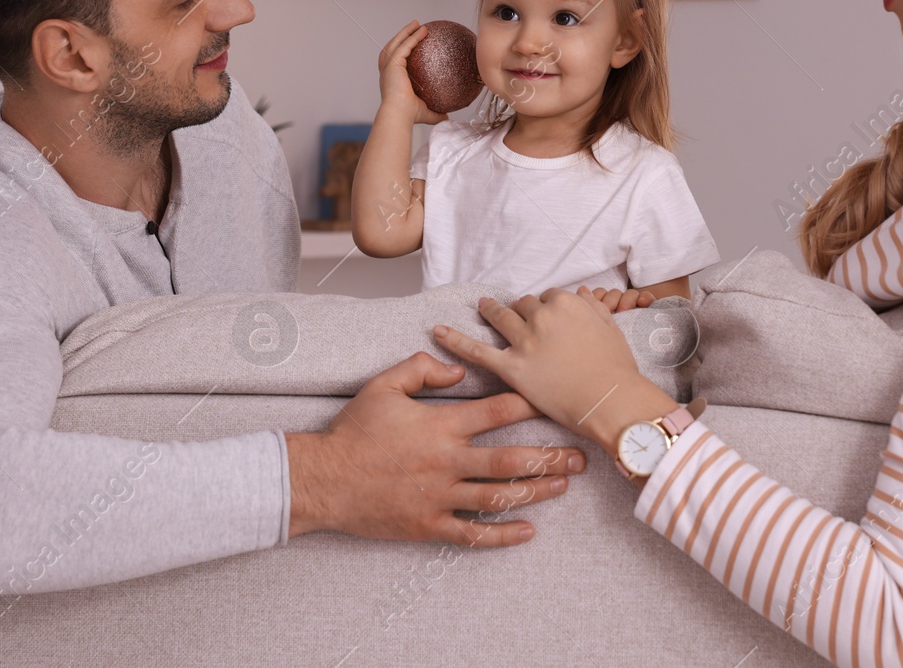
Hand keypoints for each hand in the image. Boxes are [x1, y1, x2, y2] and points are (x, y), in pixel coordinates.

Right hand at [286, 352, 586, 545]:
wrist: (322, 479)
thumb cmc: (353, 431)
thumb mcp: (383, 385)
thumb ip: (422, 369)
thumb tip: (458, 367)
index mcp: (440, 425)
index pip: (498, 411)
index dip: (531, 403)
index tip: (557, 400)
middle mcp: (447, 461)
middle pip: (511, 460)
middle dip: (551, 456)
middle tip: (580, 455)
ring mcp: (440, 497)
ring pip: (499, 497)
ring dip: (537, 492)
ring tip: (564, 485)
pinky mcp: (429, 525)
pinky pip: (472, 534)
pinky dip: (502, 535)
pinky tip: (528, 532)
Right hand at [377, 20, 448, 125]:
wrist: (398, 115)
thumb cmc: (408, 116)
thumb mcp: (425, 113)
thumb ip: (435, 113)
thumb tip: (447, 116)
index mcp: (391, 80)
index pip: (393, 61)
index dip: (399, 51)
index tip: (408, 45)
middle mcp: (387, 72)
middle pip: (392, 47)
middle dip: (401, 36)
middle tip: (413, 27)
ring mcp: (388, 66)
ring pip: (396, 42)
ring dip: (406, 31)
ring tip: (417, 23)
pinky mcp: (393, 63)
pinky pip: (404, 46)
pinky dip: (413, 37)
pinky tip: (423, 31)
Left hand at [431, 287, 676, 452]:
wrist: (614, 401)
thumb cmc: (617, 369)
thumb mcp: (610, 328)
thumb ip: (593, 306)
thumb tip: (580, 292)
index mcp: (566, 303)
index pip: (547, 297)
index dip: (546, 309)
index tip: (546, 318)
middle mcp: (542, 316)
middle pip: (523, 306)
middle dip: (522, 312)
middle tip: (521, 321)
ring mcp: (524, 341)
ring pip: (501, 318)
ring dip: (491, 311)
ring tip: (482, 307)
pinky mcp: (512, 368)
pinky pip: (477, 350)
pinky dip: (455, 340)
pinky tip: (438, 331)